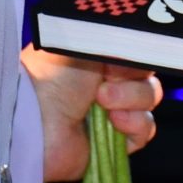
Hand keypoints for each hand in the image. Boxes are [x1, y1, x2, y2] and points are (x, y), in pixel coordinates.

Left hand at [23, 44, 161, 182]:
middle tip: (106, 80)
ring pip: (148, 100)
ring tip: (103, 102)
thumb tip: (140, 44)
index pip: (134, 50)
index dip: (136, 52)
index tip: (127, 53)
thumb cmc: (53, 76)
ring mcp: (113, 111)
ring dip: (132, 98)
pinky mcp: (116, 142)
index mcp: (96, 54)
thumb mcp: (84, 44)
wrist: (34, 121)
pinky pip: (144, 129)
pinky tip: (114, 122)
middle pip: (146, 73)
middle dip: (132, 76)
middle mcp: (106, 80)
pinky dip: (134, 124)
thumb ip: (116, 40)